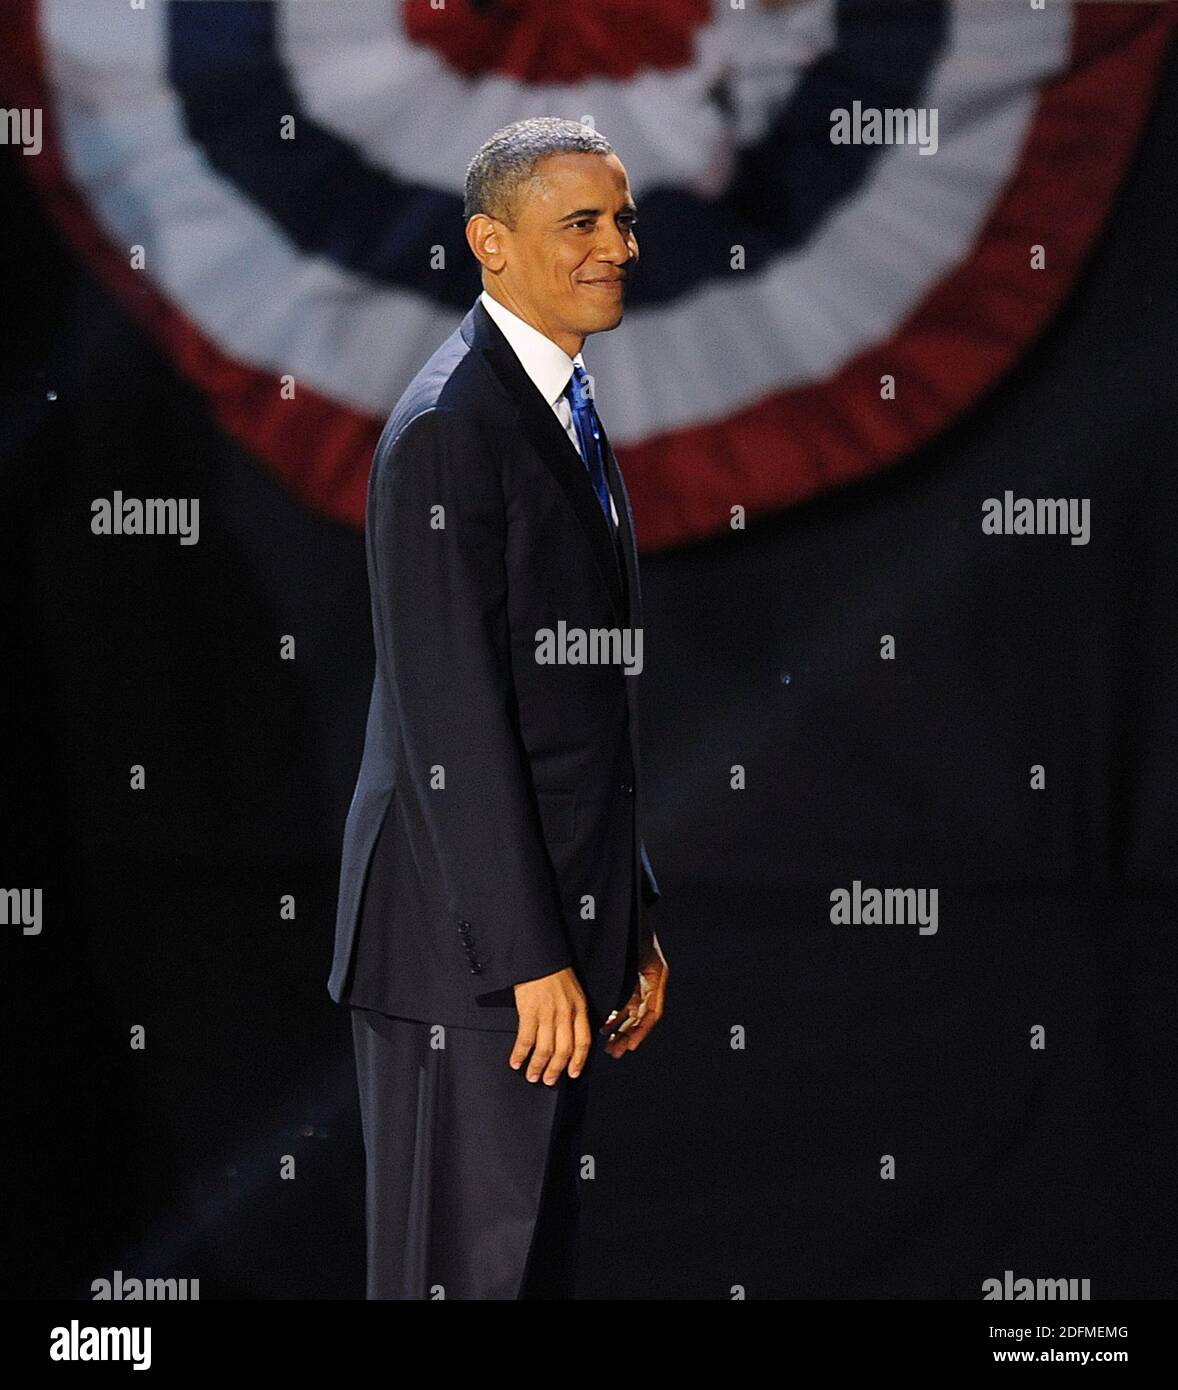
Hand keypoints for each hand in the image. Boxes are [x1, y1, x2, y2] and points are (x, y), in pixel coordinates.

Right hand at [510, 966, 591, 1083]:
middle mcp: (566, 1013)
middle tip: (548, 1081)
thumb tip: (571, 1034)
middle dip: (556, 1069)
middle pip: (564, 1050)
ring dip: (538, 1066)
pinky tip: (516, 1061)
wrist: (538, 956)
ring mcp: (548, 1013)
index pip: (583, 1041)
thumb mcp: (574, 991)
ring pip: (546, 1049)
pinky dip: (520, 1053)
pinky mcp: (529, 1011)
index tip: (573, 1073)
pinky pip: (526, 1039)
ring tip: (532, 1075)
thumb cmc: (554, 972)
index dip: (578, 1060)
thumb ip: (574, 1011)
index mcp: (579, 1008)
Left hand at [599, 930, 667, 1057]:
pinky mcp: (631, 977)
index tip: (631, 1045)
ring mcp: (641, 980)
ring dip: (622, 1029)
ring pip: (633, 1012)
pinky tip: (604, 1025)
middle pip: (642, 1016)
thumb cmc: (633, 926)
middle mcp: (651, 981)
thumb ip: (629, 978)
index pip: (652, 1012)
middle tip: (615, 1051)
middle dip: (629, 1035)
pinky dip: (616, 1015)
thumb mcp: (635, 952)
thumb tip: (622, 1008)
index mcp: (656, 976)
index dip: (641, 1031)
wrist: (628, 907)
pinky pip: (626, 1002)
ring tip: (608, 1045)